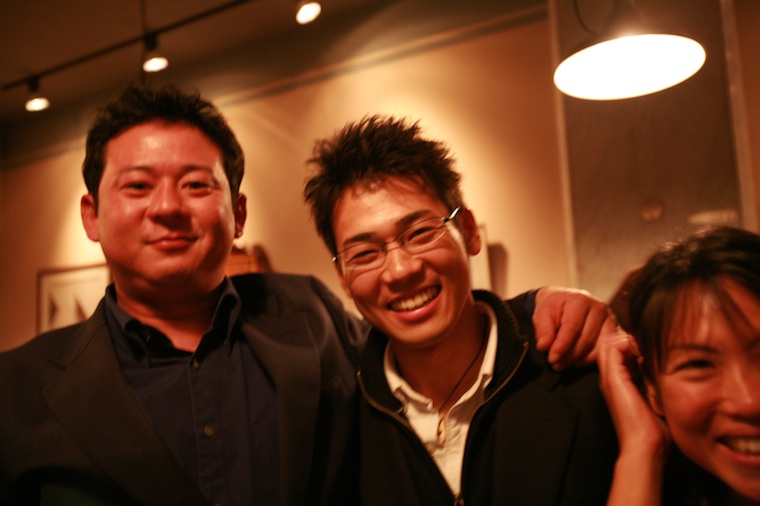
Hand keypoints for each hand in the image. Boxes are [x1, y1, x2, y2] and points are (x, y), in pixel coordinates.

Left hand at [533, 287, 608, 369]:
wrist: (564, 300)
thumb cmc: (554, 306)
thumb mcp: (542, 314)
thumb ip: (543, 330)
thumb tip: (544, 346)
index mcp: (580, 300)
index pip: (572, 327)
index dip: (562, 345)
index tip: (552, 358)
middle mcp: (598, 308)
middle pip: (586, 339)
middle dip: (569, 355)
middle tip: (555, 364)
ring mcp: (609, 319)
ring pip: (597, 346)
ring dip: (579, 359)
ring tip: (563, 364)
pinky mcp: (615, 330)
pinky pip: (606, 349)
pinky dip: (591, 358)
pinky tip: (578, 361)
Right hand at [597, 316, 669, 456]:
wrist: (646, 446)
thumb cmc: (657, 429)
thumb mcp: (659, 397)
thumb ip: (657, 379)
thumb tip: (669, 363)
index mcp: (620, 382)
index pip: (621, 349)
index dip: (635, 343)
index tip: (655, 348)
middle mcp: (612, 377)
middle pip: (613, 342)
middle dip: (631, 338)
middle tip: (651, 346)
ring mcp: (610, 377)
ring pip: (611, 341)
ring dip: (630, 340)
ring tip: (648, 349)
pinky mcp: (613, 378)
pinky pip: (614, 347)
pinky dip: (630, 344)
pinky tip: (646, 354)